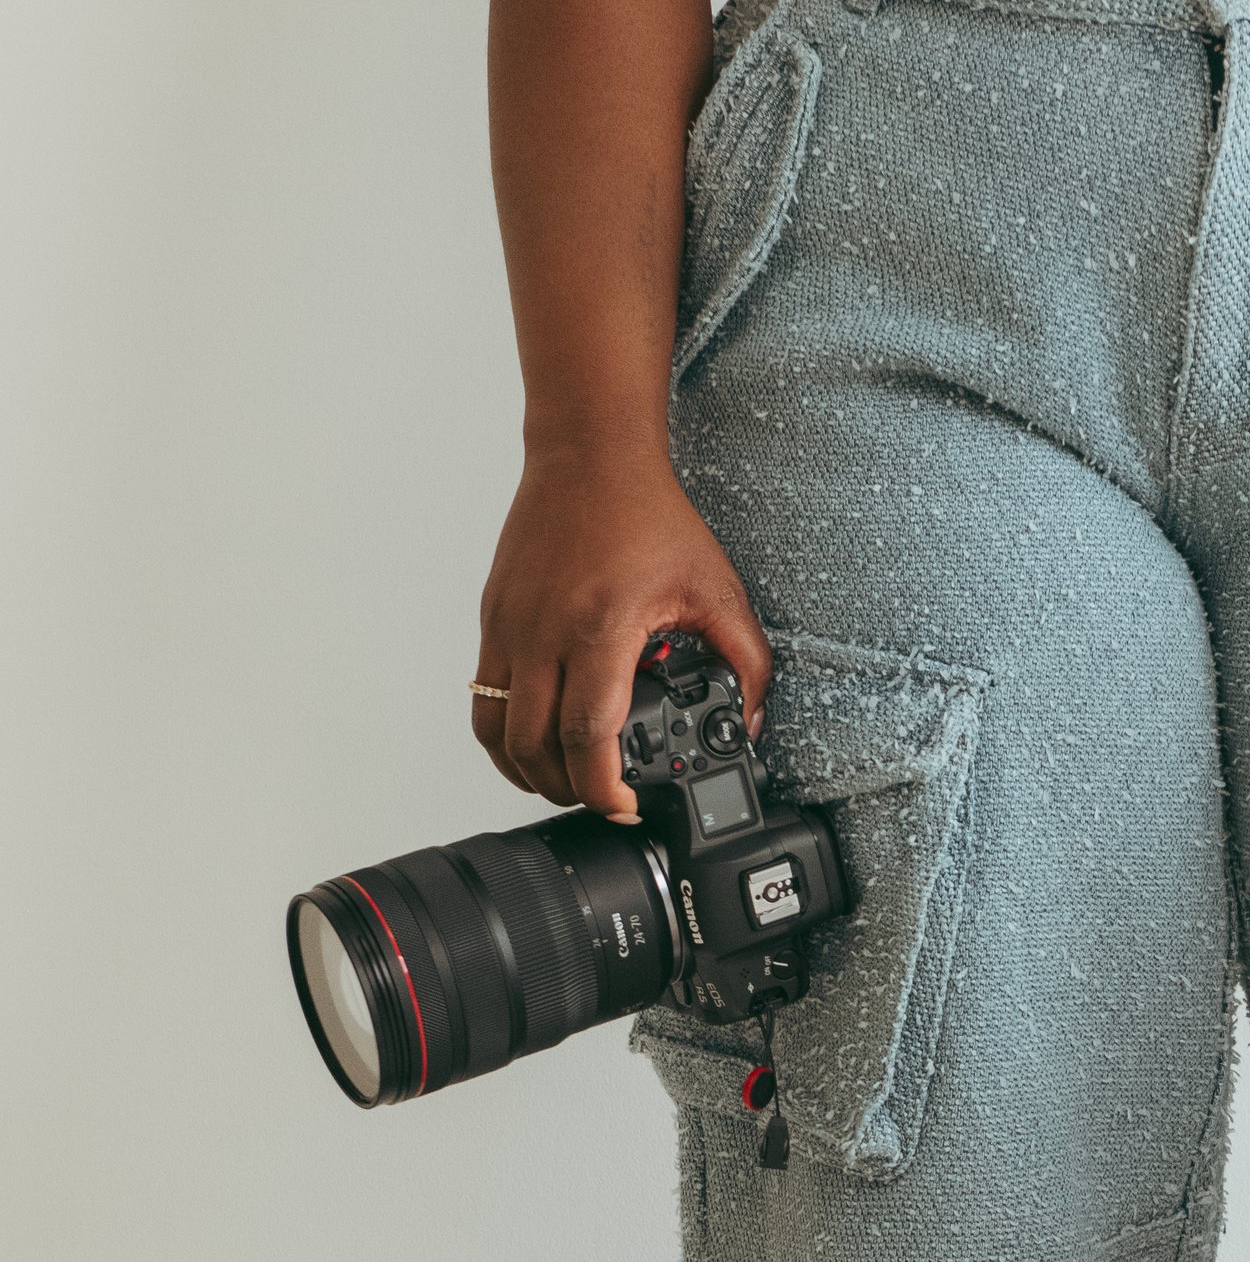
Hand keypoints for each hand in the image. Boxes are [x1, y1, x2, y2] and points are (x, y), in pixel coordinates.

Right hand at [471, 445, 772, 817]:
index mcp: (600, 629)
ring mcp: (509, 627)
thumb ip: (748, 661)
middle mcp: (543, 632)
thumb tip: (754, 722)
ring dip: (527, 771)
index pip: (586, 736)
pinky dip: (505, 736)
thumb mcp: (717, 590)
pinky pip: (483, 698)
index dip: (603, 789)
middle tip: (602, 800)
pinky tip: (537, 743)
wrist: (589, 454)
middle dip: (568, 791)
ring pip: (496, 733)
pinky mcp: (493, 619)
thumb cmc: (648, 515)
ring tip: (567, 781)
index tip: (625, 807)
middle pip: (534, 748)